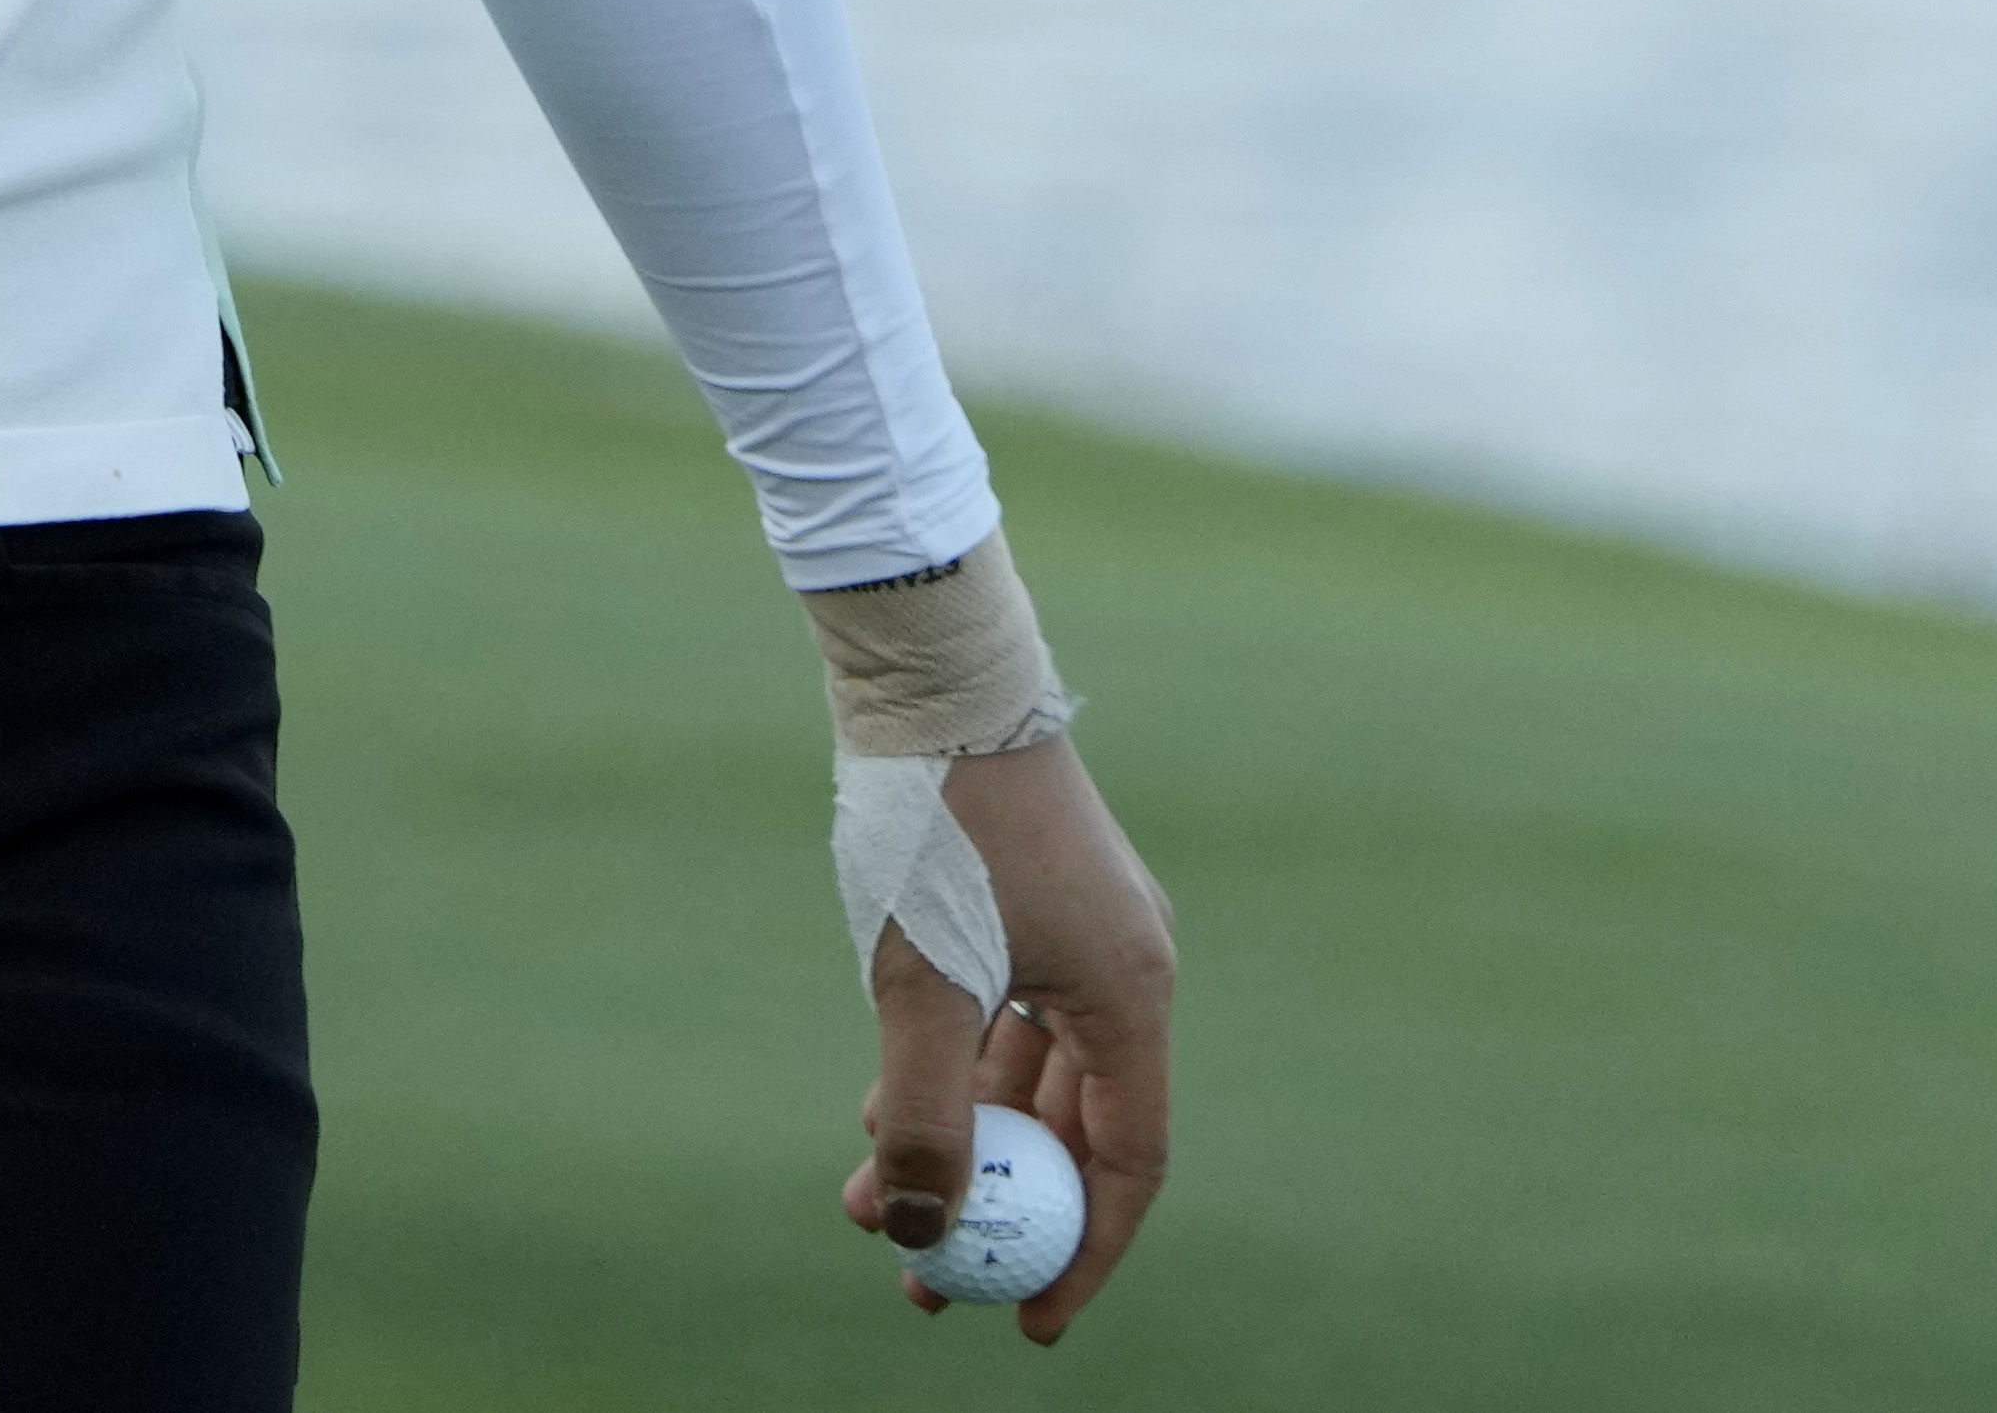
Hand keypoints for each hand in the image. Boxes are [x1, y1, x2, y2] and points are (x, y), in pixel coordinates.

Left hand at [840, 732, 1172, 1341]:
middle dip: (996, 1209)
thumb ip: (923, 1113)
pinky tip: (876, 1109)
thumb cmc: (938, 823)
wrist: (930, 673)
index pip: (1127, 1163)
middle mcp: (1124, 970)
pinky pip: (1000, 1022)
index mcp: (1130, 996)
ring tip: (866, 1200)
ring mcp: (1079, 934)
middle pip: (1070, 1127)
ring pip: (1023, 1075)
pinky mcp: (1029, 905)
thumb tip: (913, 1232)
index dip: (1081, 1252)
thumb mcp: (919, 983)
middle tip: (923, 1280)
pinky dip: (946, 1072)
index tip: (1026, 1322)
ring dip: (955, 1140)